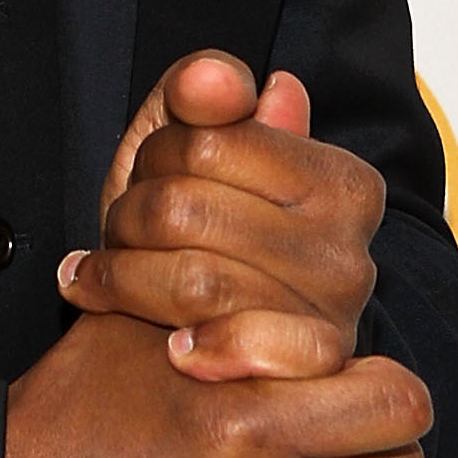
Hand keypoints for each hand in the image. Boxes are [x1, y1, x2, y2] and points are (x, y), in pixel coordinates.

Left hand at [60, 53, 383, 384]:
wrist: (193, 346)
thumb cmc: (195, 237)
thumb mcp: (188, 148)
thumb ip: (201, 93)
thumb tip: (216, 80)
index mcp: (340, 183)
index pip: (204, 145)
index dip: (155, 158)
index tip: (146, 179)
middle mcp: (350, 252)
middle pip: (184, 209)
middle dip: (128, 218)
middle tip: (117, 235)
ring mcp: (332, 318)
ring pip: (191, 278)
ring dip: (125, 278)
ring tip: (107, 278)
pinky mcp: (304, 377)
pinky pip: (235, 346)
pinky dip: (189, 345)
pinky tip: (168, 347)